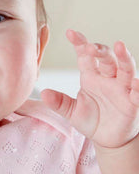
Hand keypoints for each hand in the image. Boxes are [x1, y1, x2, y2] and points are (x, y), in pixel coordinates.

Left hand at [40, 29, 138, 147]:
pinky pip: (137, 93)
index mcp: (91, 77)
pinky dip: (137, 87)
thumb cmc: (91, 120)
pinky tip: (135, 83)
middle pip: (106, 58)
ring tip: (120, 46)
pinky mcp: (133, 103)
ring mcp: (122, 89)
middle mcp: (108, 78)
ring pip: (126, 69)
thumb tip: (44, 93)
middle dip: (99, 50)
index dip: (79, 43)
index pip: (85, 56)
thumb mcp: (71, 112)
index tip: (70, 33)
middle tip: (89, 47)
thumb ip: (59, 102)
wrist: (108, 140)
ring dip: (124, 57)